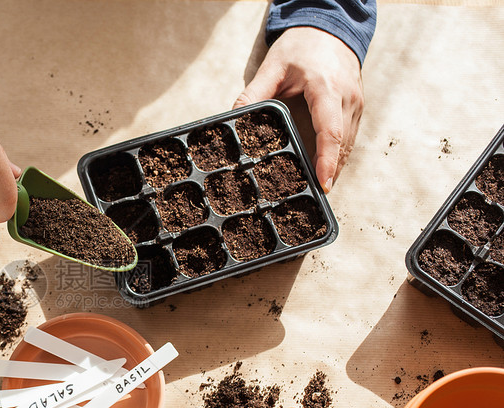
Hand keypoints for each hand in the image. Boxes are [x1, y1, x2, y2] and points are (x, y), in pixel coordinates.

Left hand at [233, 27, 363, 191]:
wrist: (329, 28)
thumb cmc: (302, 45)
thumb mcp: (273, 66)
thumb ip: (254, 93)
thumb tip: (234, 117)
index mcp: (327, 88)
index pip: (330, 130)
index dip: (327, 159)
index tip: (323, 182)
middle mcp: (347, 98)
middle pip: (342, 143)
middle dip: (331, 171)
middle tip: (315, 195)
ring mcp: (356, 103)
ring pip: (350, 143)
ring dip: (337, 166)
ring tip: (320, 189)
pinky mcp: (357, 107)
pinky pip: (350, 137)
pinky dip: (340, 155)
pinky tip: (327, 170)